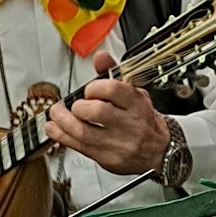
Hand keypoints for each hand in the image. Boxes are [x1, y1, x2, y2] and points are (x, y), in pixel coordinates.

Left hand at [45, 50, 170, 175]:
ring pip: (83, 132)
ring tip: (56, 114)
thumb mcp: (135, 94)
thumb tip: (100, 57)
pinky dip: (62, 136)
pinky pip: (79, 147)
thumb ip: (114, 75)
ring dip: (63, 122)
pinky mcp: (108, 159)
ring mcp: (118, 144)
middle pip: (96, 111)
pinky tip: (55, 129)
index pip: (111, 89)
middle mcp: (129, 124)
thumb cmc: (144, 120)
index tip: (88, 90)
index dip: (93, 87)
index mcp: (137, 104)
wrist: (160, 151)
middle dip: (77, 106)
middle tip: (73, 105)